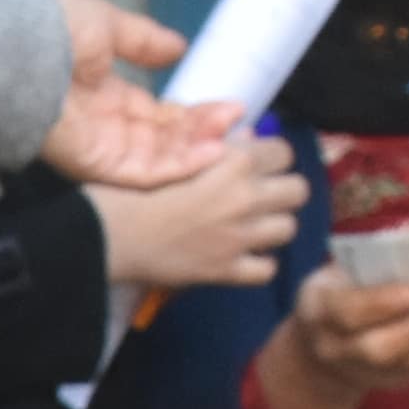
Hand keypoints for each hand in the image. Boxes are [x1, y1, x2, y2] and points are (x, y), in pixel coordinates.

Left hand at [39, 0, 238, 191]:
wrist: (18, 48)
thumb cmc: (54, 30)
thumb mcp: (108, 26)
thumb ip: (144, 41)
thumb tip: (179, 47)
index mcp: (109, 98)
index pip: (161, 117)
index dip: (196, 115)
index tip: (230, 107)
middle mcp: (107, 128)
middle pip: (166, 141)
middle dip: (203, 133)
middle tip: (237, 121)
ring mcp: (101, 148)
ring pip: (160, 161)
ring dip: (197, 151)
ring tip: (230, 138)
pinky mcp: (95, 163)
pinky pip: (143, 173)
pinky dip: (178, 166)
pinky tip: (208, 152)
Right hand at [87, 131, 298, 290]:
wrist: (110, 235)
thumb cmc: (133, 188)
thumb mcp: (175, 155)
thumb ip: (218, 146)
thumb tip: (249, 137)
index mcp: (234, 163)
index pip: (283, 151)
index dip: (272, 156)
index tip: (257, 163)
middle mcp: (246, 198)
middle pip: (298, 190)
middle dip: (282, 190)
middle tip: (260, 195)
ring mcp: (240, 238)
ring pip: (289, 228)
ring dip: (273, 226)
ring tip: (252, 225)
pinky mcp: (228, 271)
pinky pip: (268, 269)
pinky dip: (258, 263)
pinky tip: (243, 255)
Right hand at [248, 255, 408, 408]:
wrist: (322, 345)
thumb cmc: (340, 293)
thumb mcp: (342, 272)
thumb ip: (374, 263)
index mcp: (318, 310)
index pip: (347, 312)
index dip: (380, 303)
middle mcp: (336, 348)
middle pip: (377, 349)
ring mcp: (362, 372)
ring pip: (406, 362)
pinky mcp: (388, 382)